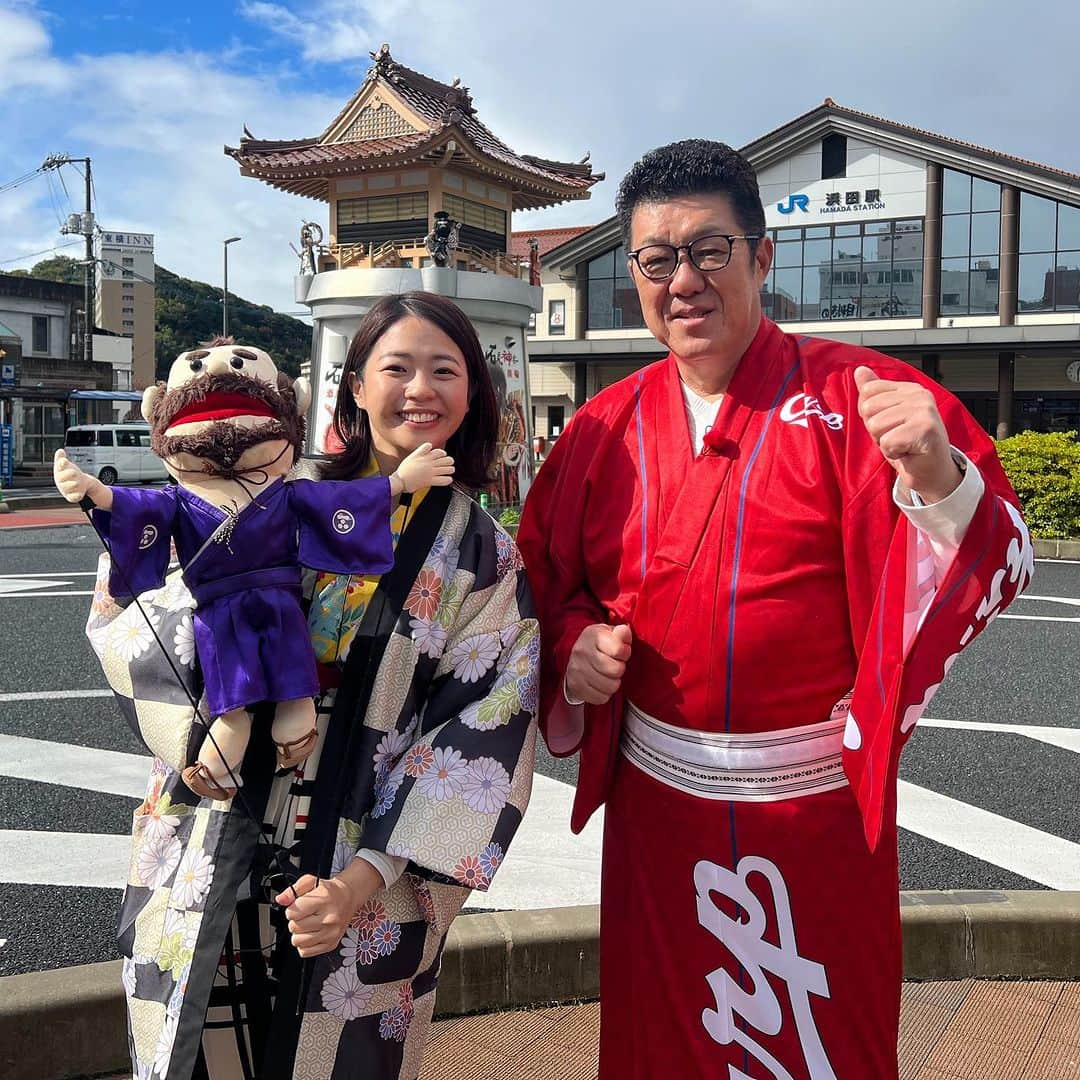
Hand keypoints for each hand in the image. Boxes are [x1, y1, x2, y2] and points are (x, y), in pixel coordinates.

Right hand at [53, 449, 106, 505]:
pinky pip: (73, 498)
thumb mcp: (67, 465)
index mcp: (60, 471)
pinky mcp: (72, 496)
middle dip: (68, 474)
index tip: (64, 461)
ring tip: (77, 482)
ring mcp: (66, 489)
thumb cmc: (70, 473)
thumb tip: (59, 451)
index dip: (62, 464)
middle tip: (74, 472)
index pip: (59, 466)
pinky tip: (79, 494)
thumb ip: (62, 458)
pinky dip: (76, 496)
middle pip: (62, 477)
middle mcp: (61, 481)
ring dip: (73, 484)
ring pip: (68, 487)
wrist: (81, 484)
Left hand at [274, 861, 380, 958]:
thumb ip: (292, 890)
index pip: (293, 913)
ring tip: (307, 924)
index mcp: (324, 901)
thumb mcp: (310, 882)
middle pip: (294, 928)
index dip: (291, 909)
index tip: (298, 907)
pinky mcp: (331, 944)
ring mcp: (331, 934)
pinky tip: (311, 933)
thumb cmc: (328, 891)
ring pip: (297, 942)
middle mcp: (329, 919)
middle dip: (295, 921)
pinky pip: (305, 952)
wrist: (348, 898)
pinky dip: (304, 944)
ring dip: (298, 933)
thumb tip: (281, 899)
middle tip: (304, 915)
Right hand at [392, 442, 454, 493]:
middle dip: (449, 461)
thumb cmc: (405, 469)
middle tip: (449, 464)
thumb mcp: (413, 455)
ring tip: (450, 471)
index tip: (443, 456)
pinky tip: (448, 479)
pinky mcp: (430, 481)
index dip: (443, 453)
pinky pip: (443, 480)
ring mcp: (430, 472)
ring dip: (450, 470)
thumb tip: (430, 445)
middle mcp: (429, 464)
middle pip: (447, 460)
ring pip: (448, 469)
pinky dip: (447, 480)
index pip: (440, 452)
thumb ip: (422, 450)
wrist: (400, 480)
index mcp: (425, 457)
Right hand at [566, 623, 631, 704]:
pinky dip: (605, 693)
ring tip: (608, 675)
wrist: (575, 656)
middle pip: (615, 670)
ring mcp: (577, 670)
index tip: (621, 652)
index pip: (618, 649)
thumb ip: (621, 633)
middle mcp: (582, 652)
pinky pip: (601, 698)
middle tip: (614, 664)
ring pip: (610, 686)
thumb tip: (624, 631)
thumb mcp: (610, 633)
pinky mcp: (575, 686)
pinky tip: (601, 684)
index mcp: (593, 635)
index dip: (625, 652)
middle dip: (619, 668)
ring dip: (613, 683)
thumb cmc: (599, 645)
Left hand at [854, 366, 961, 502]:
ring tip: (903, 445)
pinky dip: (892, 453)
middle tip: (897, 438)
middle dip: (876, 430)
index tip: (889, 425)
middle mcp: (919, 395)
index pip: (868, 390)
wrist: (931, 473)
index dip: (870, 414)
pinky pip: (887, 442)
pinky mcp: (926, 429)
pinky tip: (908, 453)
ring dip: (884, 443)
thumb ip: (874, 394)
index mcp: (909, 389)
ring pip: (875, 425)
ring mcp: (924, 410)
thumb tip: (859, 370)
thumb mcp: (885, 417)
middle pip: (868, 408)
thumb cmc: (908, 446)